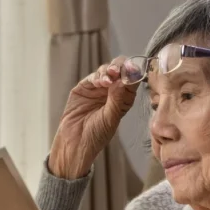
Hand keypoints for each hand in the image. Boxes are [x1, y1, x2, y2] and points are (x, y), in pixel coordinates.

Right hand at [48, 57, 138, 178]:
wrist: (75, 142)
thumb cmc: (96, 135)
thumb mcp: (111, 118)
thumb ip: (117, 99)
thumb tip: (123, 81)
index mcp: (124, 99)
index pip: (132, 80)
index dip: (134, 73)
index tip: (133, 70)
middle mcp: (113, 91)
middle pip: (120, 71)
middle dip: (121, 67)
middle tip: (118, 71)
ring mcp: (98, 88)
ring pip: (107, 70)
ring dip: (109, 71)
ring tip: (108, 79)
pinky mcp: (84, 87)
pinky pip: (92, 77)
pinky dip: (97, 76)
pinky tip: (100, 82)